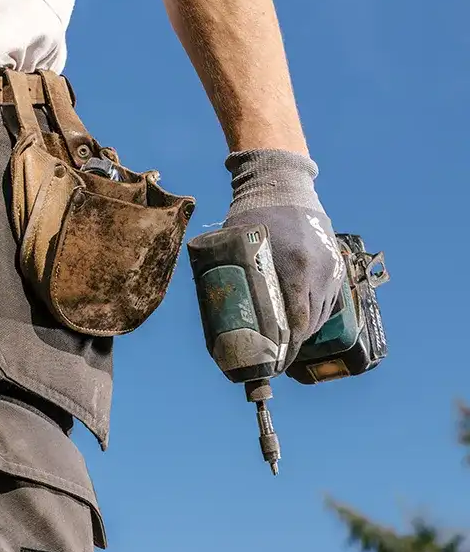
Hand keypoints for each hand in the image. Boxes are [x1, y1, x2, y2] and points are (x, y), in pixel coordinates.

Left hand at [222, 149, 343, 365]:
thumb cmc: (253, 216)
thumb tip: (215, 311)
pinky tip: (298, 324)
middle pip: (309, 324)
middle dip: (292, 346)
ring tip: (283, 346)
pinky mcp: (335, 266)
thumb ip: (229, 274)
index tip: (273, 364)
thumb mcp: (235, 244)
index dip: (285, 349)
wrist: (283, 187)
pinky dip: (313, 316)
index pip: (295, 323)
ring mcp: (331, 269)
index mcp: (295, 268)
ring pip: (321, 315)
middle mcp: (319, 272)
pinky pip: (328, 302)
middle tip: (274, 360)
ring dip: (303, 333)